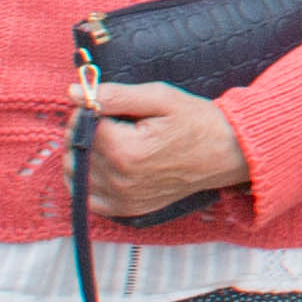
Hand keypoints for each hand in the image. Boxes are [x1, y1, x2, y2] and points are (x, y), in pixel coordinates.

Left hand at [75, 79, 255, 221]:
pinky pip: (87, 198)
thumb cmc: (196, 121)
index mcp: (126, 150)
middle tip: (109, 119)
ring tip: (108, 140)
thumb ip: (115, 95)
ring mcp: (123, 198)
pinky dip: (86, 180)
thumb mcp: (160, 98)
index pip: (82, 125)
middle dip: (83, 130)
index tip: (107, 103)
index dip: (89, 108)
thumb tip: (74, 92)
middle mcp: (120, 179)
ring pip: (74, 173)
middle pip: (75, 149)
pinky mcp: (127, 209)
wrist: (228, 154)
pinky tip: (103, 164)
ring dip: (82, 153)